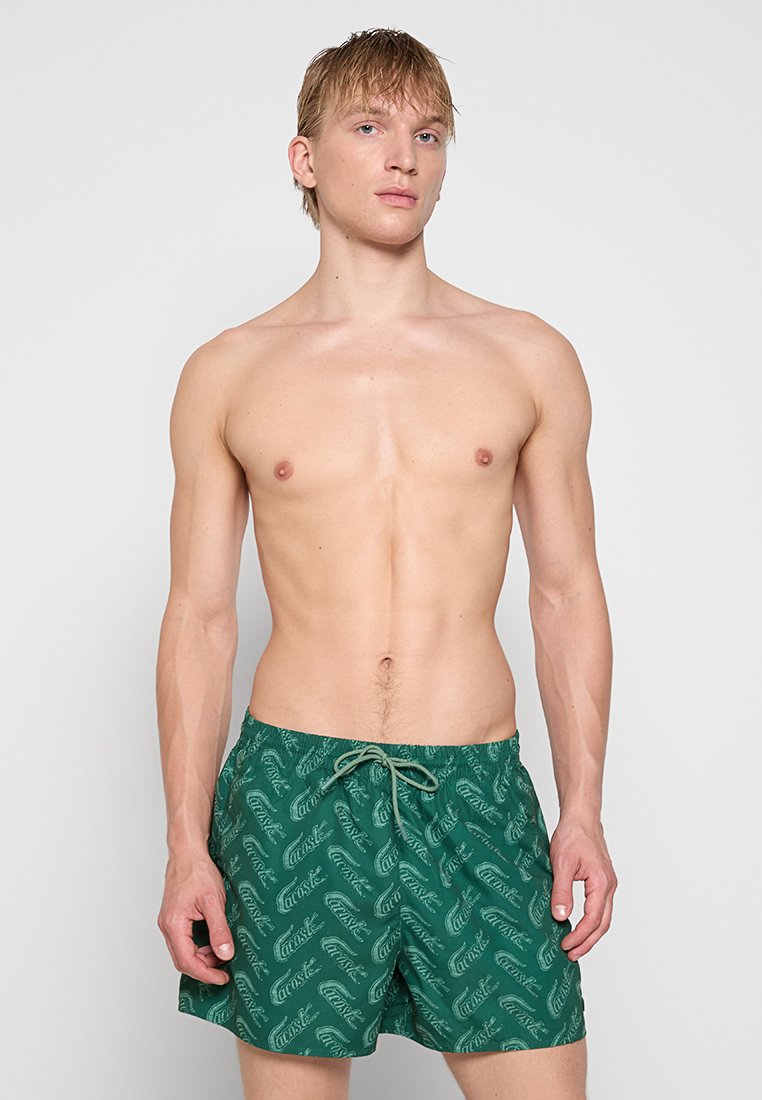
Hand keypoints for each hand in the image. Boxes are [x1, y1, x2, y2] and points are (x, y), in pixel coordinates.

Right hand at [157, 853, 233, 983]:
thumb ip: (219, 930)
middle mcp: (167, 926)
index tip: (222, 978)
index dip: (206, 974)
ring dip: (202, 956)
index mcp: (174, 924)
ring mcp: (168, 922)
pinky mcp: (173, 917)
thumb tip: (225, 954)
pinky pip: (183, 940)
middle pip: (183, 960)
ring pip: (183, 951)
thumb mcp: (214, 901)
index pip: (187, 961)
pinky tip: (212, 940)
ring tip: (222, 951)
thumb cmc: (198, 871)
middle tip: (225, 967)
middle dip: (204, 967)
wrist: (188, 852)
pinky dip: (198, 945)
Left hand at [548, 815, 617, 960]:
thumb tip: (561, 917)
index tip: (564, 945)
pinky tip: (579, 925)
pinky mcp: (602, 881)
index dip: (579, 936)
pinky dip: (592, 922)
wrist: (581, 817)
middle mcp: (609, 886)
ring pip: (604, 918)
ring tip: (574, 946)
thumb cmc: (572, 835)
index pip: (592, 919)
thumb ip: (561, 891)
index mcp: (601, 883)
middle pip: (603, 924)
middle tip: (571, 955)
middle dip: (587, 942)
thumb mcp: (561, 863)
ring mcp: (608, 884)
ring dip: (590, 934)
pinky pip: (600, 907)